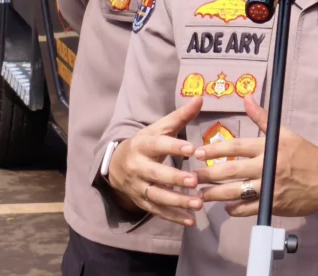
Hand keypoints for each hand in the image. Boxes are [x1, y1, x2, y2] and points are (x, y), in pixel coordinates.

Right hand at [108, 97, 205, 226]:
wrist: (117, 164)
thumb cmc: (146, 143)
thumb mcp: (158, 128)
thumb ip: (180, 116)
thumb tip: (200, 97)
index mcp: (142, 145)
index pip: (158, 145)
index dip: (174, 147)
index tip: (192, 149)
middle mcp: (137, 167)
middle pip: (156, 174)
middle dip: (175, 178)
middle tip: (195, 181)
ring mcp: (138, 187)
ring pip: (157, 196)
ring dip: (177, 202)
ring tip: (198, 203)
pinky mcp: (141, 202)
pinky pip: (157, 211)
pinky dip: (173, 218)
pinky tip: (190, 220)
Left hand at [194, 97, 317, 218]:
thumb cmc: (306, 155)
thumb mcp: (286, 133)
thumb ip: (262, 119)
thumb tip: (247, 98)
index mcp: (269, 148)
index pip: (236, 148)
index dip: (215, 150)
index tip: (198, 152)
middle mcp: (267, 168)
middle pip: (231, 172)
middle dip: (208, 175)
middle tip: (191, 176)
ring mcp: (269, 189)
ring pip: (236, 193)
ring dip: (216, 195)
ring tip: (201, 194)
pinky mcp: (273, 205)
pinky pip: (248, 209)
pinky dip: (234, 209)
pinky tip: (225, 207)